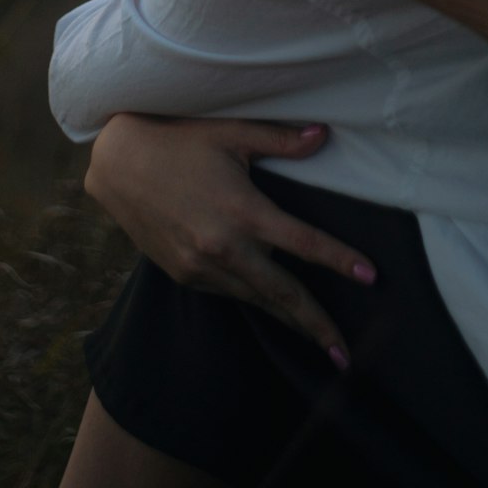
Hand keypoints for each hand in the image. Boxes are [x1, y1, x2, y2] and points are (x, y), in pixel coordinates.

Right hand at [83, 114, 376, 367]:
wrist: (116, 163)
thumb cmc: (177, 139)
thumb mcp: (229, 132)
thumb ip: (279, 139)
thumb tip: (323, 135)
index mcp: (242, 211)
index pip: (302, 243)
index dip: (339, 260)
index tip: (371, 276)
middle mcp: (223, 247)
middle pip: (282, 294)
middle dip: (317, 325)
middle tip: (346, 355)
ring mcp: (200, 266)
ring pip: (256, 300)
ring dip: (288, 320)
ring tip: (319, 341)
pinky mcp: (184, 274)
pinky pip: (229, 293)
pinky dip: (254, 301)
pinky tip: (273, 307)